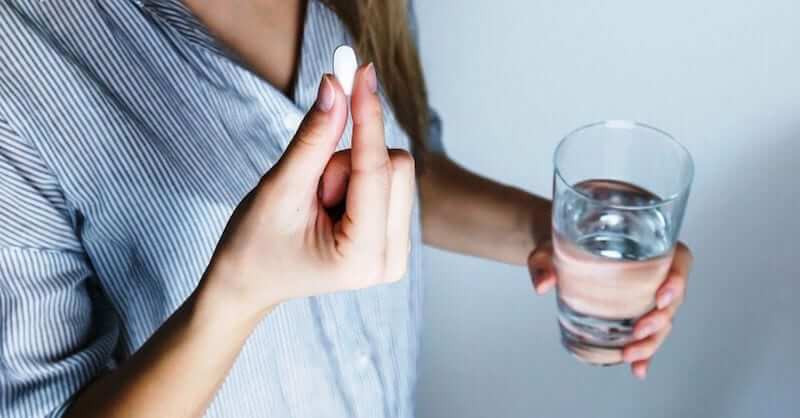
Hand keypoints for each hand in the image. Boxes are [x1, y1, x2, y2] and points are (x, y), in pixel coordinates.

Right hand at [203, 64, 414, 318]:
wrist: (249, 282)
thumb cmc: (254, 244)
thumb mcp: (280, 188)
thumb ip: (313, 138)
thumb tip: (336, 85)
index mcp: (362, 258)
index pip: (375, 169)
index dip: (367, 115)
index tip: (361, 71)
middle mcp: (391, 260)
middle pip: (396, 165)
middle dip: (348, 161)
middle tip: (312, 188)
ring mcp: (397, 251)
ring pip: (394, 169)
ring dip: (350, 171)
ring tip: (317, 202)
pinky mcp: (394, 236)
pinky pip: (389, 180)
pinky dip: (357, 179)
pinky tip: (331, 206)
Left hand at [528, 240, 692, 378]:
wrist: (556, 256)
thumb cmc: (560, 244)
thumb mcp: (548, 248)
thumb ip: (543, 262)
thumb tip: (543, 284)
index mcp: (645, 246)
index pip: (678, 260)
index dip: (678, 280)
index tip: (661, 297)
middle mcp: (652, 272)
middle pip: (672, 298)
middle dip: (660, 319)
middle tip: (638, 331)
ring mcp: (645, 295)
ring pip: (663, 321)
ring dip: (652, 342)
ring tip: (630, 356)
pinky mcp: (634, 314)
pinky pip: (647, 335)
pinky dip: (645, 354)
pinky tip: (638, 369)